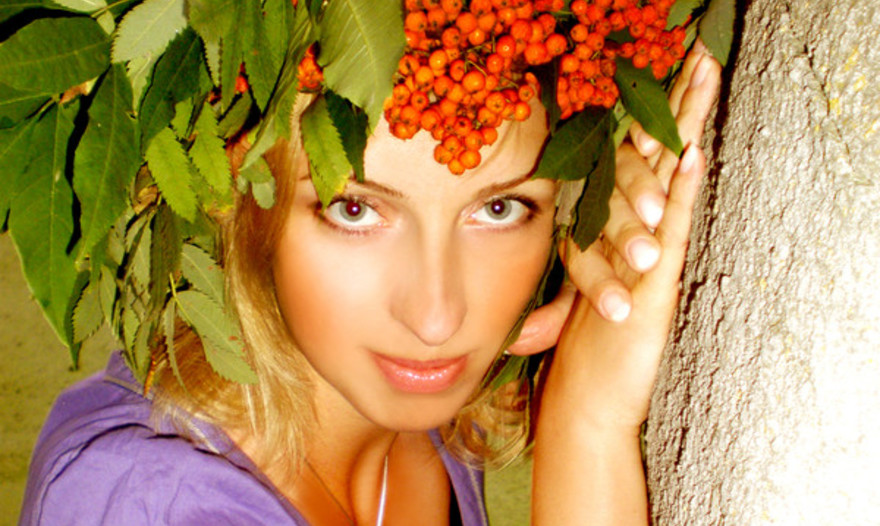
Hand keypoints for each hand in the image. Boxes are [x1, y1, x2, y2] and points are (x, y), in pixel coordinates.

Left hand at [510, 41, 720, 426]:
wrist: (584, 405)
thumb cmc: (574, 357)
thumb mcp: (556, 305)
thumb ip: (548, 282)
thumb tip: (509, 270)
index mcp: (608, 235)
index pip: (626, 168)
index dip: (645, 122)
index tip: (653, 76)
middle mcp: (633, 239)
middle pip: (656, 159)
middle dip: (676, 107)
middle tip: (697, 55)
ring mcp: (650, 260)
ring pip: (671, 183)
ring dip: (684, 130)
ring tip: (705, 75)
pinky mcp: (659, 287)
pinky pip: (676, 228)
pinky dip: (683, 192)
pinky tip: (693, 154)